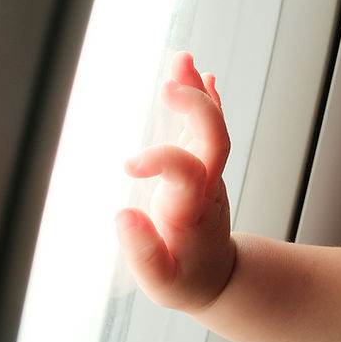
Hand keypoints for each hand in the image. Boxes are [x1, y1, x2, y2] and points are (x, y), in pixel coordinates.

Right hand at [115, 51, 235, 311]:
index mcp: (190, 209)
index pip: (185, 171)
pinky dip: (203, 98)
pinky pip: (206, 127)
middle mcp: (205, 184)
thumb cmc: (184, 280)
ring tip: (182, 59)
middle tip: (170, 85)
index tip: (128, 165)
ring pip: (211, 126)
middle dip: (197, 107)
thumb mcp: (161, 282)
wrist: (217, 277)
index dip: (161, 160)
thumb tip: (123, 214)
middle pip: (214, 138)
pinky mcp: (203, 166)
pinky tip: (198, 73)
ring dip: (197, 92)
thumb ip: (143, 251)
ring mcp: (208, 172)